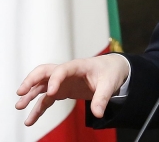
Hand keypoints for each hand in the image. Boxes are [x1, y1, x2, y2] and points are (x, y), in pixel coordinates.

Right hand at [15, 54, 129, 124]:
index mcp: (78, 66)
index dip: (55, 80)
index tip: (51, 93)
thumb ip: (102, 98)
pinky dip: (38, 108)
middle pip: (44, 72)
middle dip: (31, 81)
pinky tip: (30, 119)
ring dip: (30, 95)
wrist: (112, 69)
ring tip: (19, 107)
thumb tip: (98, 114)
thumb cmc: (110, 72)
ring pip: (41, 86)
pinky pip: (47, 99)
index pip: (62, 70)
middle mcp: (67, 72)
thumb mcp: (110, 84)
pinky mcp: (62, 90)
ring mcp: (62, 81)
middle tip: (21, 92)